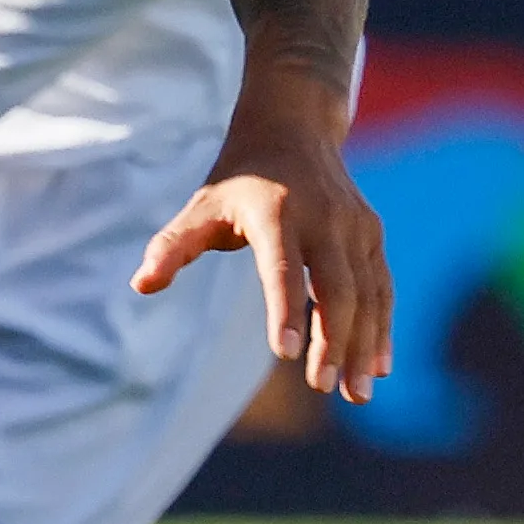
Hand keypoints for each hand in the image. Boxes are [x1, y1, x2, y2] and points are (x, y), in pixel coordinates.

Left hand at [134, 87, 392, 400]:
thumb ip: (171, 246)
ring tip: (357, 393)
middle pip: (336, 287)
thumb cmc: (237, 180)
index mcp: (278, 213)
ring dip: (365, 344)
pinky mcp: (373, 236)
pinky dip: (383, 327)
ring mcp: (355, 227)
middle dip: (333, 339)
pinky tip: (377, 367)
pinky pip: (382, 287)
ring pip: (368, 293)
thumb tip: (140, 285)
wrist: (293, 131)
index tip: (285, 352)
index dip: (286, 309)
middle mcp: (325, 219)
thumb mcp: (200, 206)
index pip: (284, 268)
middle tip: (323, 387)